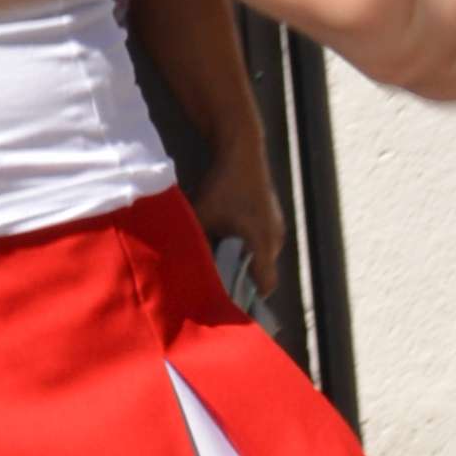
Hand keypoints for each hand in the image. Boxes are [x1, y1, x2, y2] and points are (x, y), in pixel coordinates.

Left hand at [187, 126, 289, 302]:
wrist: (242, 149)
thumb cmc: (223, 185)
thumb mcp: (203, 218)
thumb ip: (195, 245)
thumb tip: (178, 268)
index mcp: (263, 243)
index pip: (264, 286)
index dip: (248, 299)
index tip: (228, 306)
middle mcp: (276, 238)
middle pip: (262, 273)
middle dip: (242, 282)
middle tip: (217, 289)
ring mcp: (277, 225)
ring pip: (261, 257)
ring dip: (244, 263)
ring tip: (219, 266)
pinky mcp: (272, 215)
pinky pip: (261, 242)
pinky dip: (247, 248)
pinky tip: (226, 243)